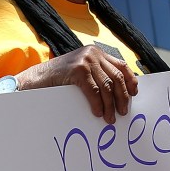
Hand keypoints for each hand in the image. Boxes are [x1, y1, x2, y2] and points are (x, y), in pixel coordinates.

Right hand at [20, 45, 137, 122]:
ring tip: (110, 118)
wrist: (35, 79)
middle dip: (123, 97)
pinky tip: (98, 113)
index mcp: (96, 53)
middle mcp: (93, 53)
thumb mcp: (81, 71)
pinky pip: (94, 91)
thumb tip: (118, 93)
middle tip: (124, 112)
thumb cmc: (58, 80)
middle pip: (117, 77)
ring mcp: (85, 60)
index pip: (121, 66)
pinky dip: (98, 104)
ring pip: (107, 86)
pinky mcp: (77, 70)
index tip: (134, 94)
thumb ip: (97, 74)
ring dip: (111, 105)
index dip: (130, 81)